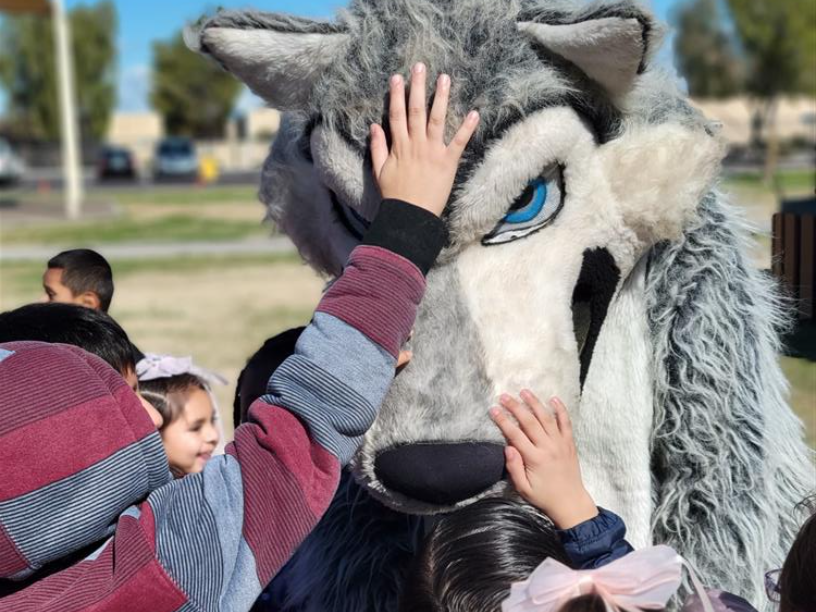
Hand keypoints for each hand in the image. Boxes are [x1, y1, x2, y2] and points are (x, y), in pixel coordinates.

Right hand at [370, 63, 479, 216]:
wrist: (410, 216)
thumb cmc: (395, 196)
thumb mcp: (379, 171)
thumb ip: (376, 147)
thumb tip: (373, 126)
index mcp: (399, 146)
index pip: (396, 115)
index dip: (396, 95)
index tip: (397, 77)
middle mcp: (415, 144)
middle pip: (416, 110)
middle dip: (418, 87)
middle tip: (421, 66)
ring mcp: (432, 152)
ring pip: (436, 119)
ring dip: (441, 98)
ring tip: (445, 79)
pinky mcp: (448, 163)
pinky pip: (459, 142)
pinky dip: (467, 128)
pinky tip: (474, 113)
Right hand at [490, 391, 597, 529]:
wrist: (571, 502)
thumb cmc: (544, 497)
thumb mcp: (523, 488)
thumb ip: (514, 468)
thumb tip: (507, 447)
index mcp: (534, 459)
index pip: (515, 434)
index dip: (503, 421)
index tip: (493, 410)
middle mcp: (548, 447)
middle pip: (529, 421)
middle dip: (515, 407)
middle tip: (504, 396)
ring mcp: (560, 443)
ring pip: (546, 418)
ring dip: (535, 403)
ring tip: (524, 391)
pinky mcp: (569, 443)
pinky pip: (566, 423)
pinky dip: (560, 410)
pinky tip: (553, 399)